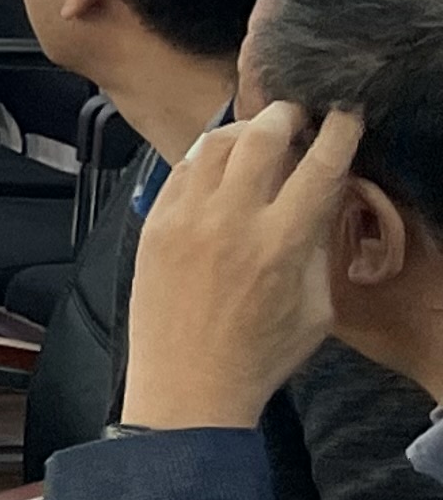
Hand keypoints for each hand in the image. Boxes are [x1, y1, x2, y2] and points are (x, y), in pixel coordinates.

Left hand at [121, 102, 360, 431]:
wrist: (187, 386)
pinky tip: (218, 165)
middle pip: (261, 137)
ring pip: (213, 144)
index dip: (338, 133)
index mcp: (281, 244)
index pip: (318, 168)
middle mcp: (230, 222)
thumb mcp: (316, 307)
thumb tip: (324, 196)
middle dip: (286, 115)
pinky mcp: (154, 224)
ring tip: (258, 134)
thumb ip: (321, 246)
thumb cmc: (260, 354)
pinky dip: (204, 158)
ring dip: (242, 130)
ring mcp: (185, 219)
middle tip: (297, 113)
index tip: (346, 115)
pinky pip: (180, 170)